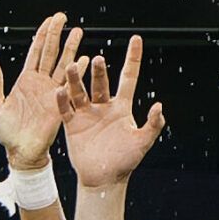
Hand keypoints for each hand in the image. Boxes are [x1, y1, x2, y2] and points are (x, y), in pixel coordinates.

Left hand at [0, 13, 83, 171]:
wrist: (20, 152)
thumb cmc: (6, 133)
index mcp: (25, 80)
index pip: (35, 51)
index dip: (42, 35)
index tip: (50, 20)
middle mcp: (40, 82)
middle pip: (50, 52)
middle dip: (57, 33)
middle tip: (63, 16)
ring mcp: (51, 91)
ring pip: (62, 63)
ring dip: (70, 47)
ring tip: (78, 31)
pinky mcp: (60, 103)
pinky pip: (70, 84)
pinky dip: (77, 71)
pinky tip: (85, 59)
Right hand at [60, 36, 162, 190]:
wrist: (104, 180)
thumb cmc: (125, 162)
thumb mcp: (143, 142)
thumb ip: (153, 125)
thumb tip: (158, 106)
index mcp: (122, 107)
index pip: (128, 77)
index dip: (132, 58)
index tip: (136, 39)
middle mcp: (103, 106)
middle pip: (100, 82)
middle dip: (98, 71)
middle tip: (96, 60)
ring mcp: (87, 115)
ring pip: (80, 92)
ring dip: (75, 80)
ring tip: (71, 67)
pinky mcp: (73, 126)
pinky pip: (66, 111)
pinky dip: (62, 102)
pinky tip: (59, 91)